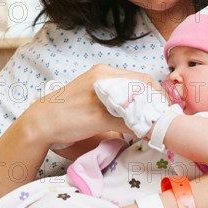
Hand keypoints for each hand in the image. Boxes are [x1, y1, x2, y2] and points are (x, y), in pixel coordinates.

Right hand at [23, 65, 160, 148]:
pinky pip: (127, 122)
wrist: (42, 121)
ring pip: (137, 103)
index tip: (162, 105)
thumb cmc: (67, 111)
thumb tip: (137, 111)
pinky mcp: (98, 115)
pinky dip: (139, 129)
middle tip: (165, 117)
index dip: (155, 91)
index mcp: (103, 72)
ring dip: (150, 116)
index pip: (140, 77)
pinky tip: (143, 136)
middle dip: (158, 101)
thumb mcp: (92, 95)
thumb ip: (113, 98)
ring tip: (157, 127)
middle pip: (143, 85)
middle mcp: (103, 78)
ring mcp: (101, 96)